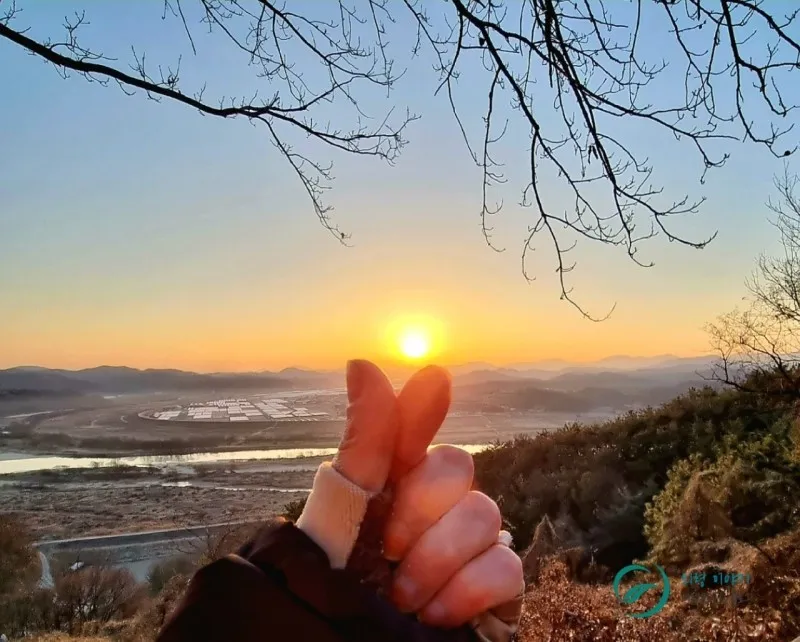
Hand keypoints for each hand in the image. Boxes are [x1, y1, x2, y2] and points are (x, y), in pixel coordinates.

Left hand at [300, 359, 523, 634]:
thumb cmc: (344, 587)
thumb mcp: (343, 516)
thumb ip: (364, 445)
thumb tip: (362, 362)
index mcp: (394, 484)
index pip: (415, 432)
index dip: (424, 406)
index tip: (433, 378)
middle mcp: (439, 506)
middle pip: (457, 465)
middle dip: (417, 511)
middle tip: (385, 553)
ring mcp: (474, 543)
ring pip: (484, 514)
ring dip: (434, 560)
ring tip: (402, 596)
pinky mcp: (500, 584)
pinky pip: (506, 564)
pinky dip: (464, 591)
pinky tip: (435, 614)